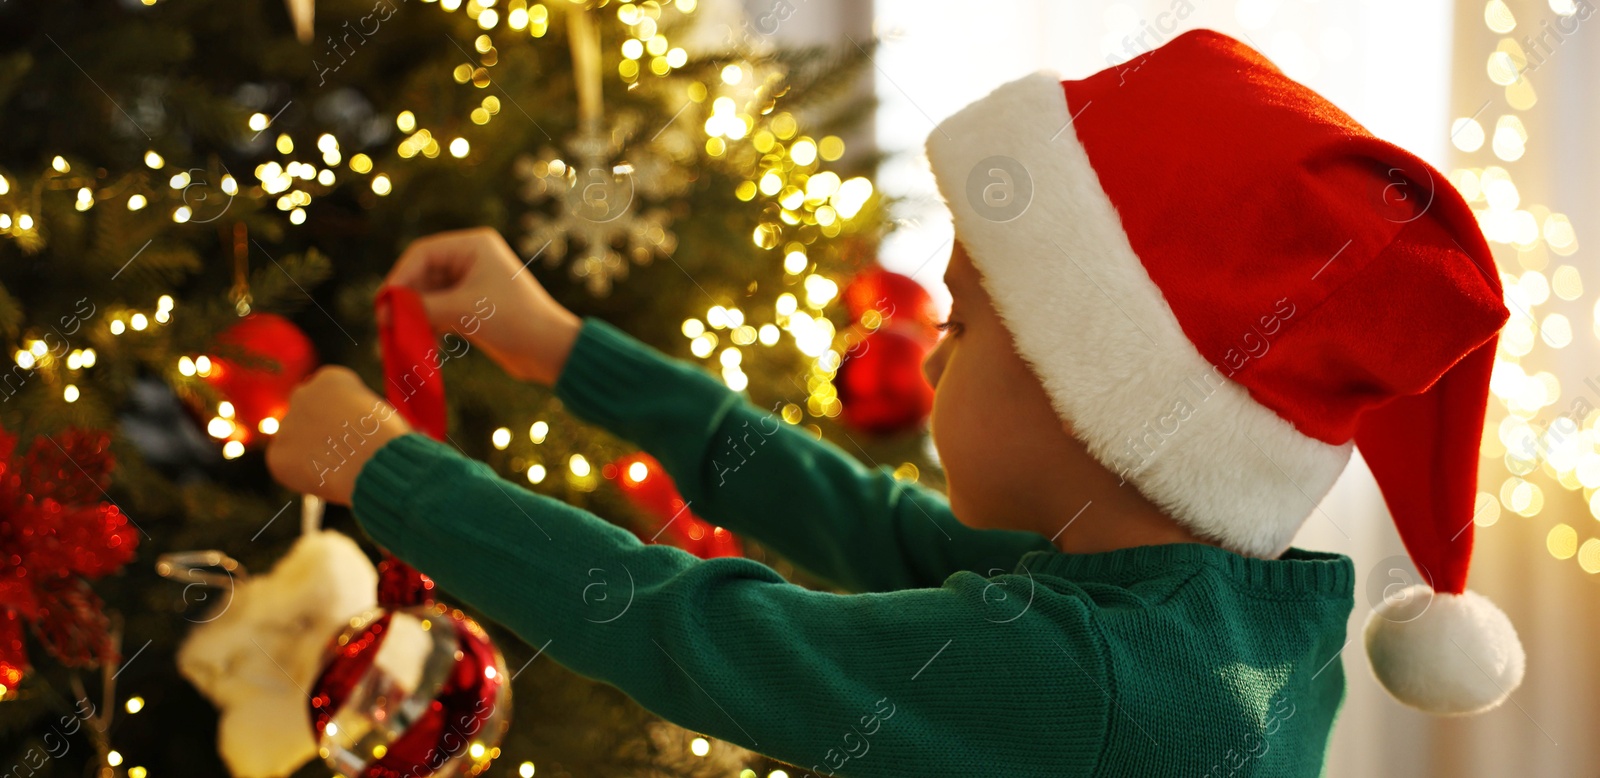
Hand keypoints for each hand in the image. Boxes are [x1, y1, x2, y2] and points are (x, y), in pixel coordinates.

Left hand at [265, 366, 411, 504]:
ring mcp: (286, 424)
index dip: (344, 416)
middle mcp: (302, 394)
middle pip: (306, 412)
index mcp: (330, 378)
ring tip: (338, 469)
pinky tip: (324, 478)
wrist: (375, 461)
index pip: (329, 395)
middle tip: (340, 451)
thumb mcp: (378, 413)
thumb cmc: (389, 438)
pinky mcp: (277, 454)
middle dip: (318, 429)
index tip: (357, 431)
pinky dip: (300, 474)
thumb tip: (347, 434)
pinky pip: (285, 464)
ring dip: (309, 452)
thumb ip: (355, 415)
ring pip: (294, 439)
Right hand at [385, 227, 581, 384]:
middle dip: (405, 300)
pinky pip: (440, 311)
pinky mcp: (473, 307)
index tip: (383, 304)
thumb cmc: (513, 320)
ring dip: (414, 316)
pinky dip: (428, 325)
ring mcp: (471, 284)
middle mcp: (471, 259)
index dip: (400, 277)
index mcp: (473, 245)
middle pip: (423, 274)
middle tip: (386, 325)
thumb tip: (383, 313)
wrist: (550, 351)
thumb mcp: (462, 310)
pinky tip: (420, 343)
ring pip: (429, 295)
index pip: (422, 253)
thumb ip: (421, 308)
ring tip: (397, 338)